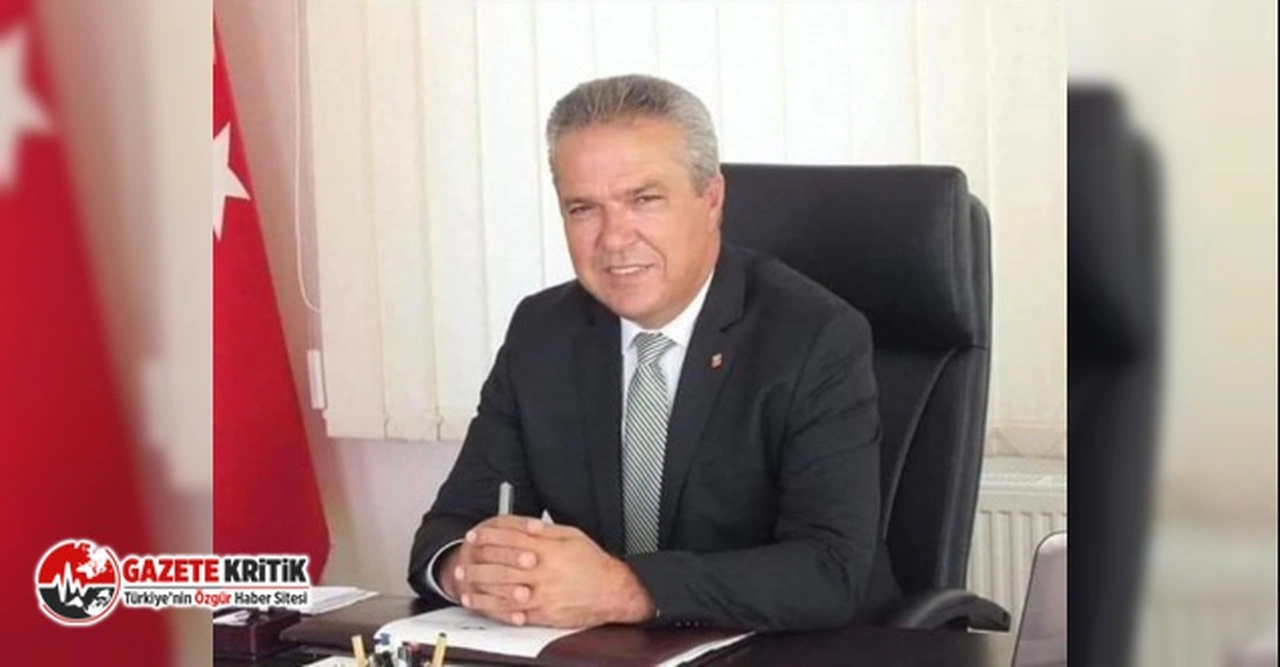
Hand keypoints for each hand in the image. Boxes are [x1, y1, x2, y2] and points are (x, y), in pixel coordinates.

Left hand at [455, 517, 655, 627]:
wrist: (612, 592)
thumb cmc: (592, 563)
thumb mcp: (572, 536)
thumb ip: (546, 531)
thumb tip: (525, 523)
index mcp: (548, 551)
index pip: (510, 540)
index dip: (489, 537)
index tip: (475, 535)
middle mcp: (543, 573)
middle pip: (501, 567)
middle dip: (477, 563)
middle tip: (462, 561)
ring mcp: (543, 595)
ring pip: (503, 592)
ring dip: (480, 588)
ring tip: (465, 584)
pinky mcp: (545, 614)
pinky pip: (515, 613)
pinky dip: (496, 610)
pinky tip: (483, 605)